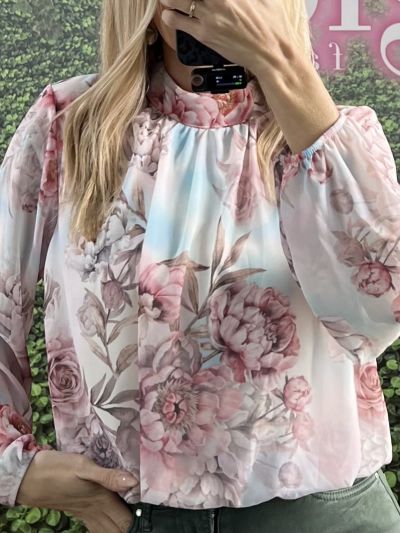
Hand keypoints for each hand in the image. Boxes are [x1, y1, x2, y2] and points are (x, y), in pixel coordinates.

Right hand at [15, 449, 137, 532]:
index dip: (138, 521)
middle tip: (144, 523)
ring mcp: (84, 510)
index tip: (151, 518)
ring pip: (105, 527)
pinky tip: (108, 518)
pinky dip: (105, 524)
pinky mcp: (76, 508)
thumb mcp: (83, 466)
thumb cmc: (56, 468)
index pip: (124, 519)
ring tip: (130, 524)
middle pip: (116, 527)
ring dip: (118, 527)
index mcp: (100, 498)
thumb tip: (133, 481)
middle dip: (129, 527)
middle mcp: (94, 508)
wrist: (28, 477)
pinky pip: (94, 523)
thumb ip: (107, 475)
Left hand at [159, 0, 293, 74]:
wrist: (271, 54)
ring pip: (178, 1)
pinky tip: (169, 15)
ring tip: (167, 1)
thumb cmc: (272, 26)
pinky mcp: (205, 34)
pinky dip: (171, 17)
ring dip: (170, 0)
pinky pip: (179, 22)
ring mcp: (210, 16)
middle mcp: (219, 0)